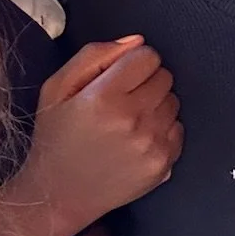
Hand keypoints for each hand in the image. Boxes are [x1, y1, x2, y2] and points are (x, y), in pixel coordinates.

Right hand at [14, 37, 183, 235]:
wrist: (58, 195)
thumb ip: (95, 55)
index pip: (148, 56)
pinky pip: (179, 129)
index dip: (133, 63)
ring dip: (155, 105)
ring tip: (128, 121)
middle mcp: (132, 120)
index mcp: (103, 97)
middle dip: (146, 82)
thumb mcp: (56, 88)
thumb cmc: (56, 137)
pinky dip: (163, 129)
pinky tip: (137, 139)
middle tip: (122, 100)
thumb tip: (137, 41)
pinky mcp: (163, 164)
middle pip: (165, 77)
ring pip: (174, 102)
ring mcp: (151, 144)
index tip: (118, 78)